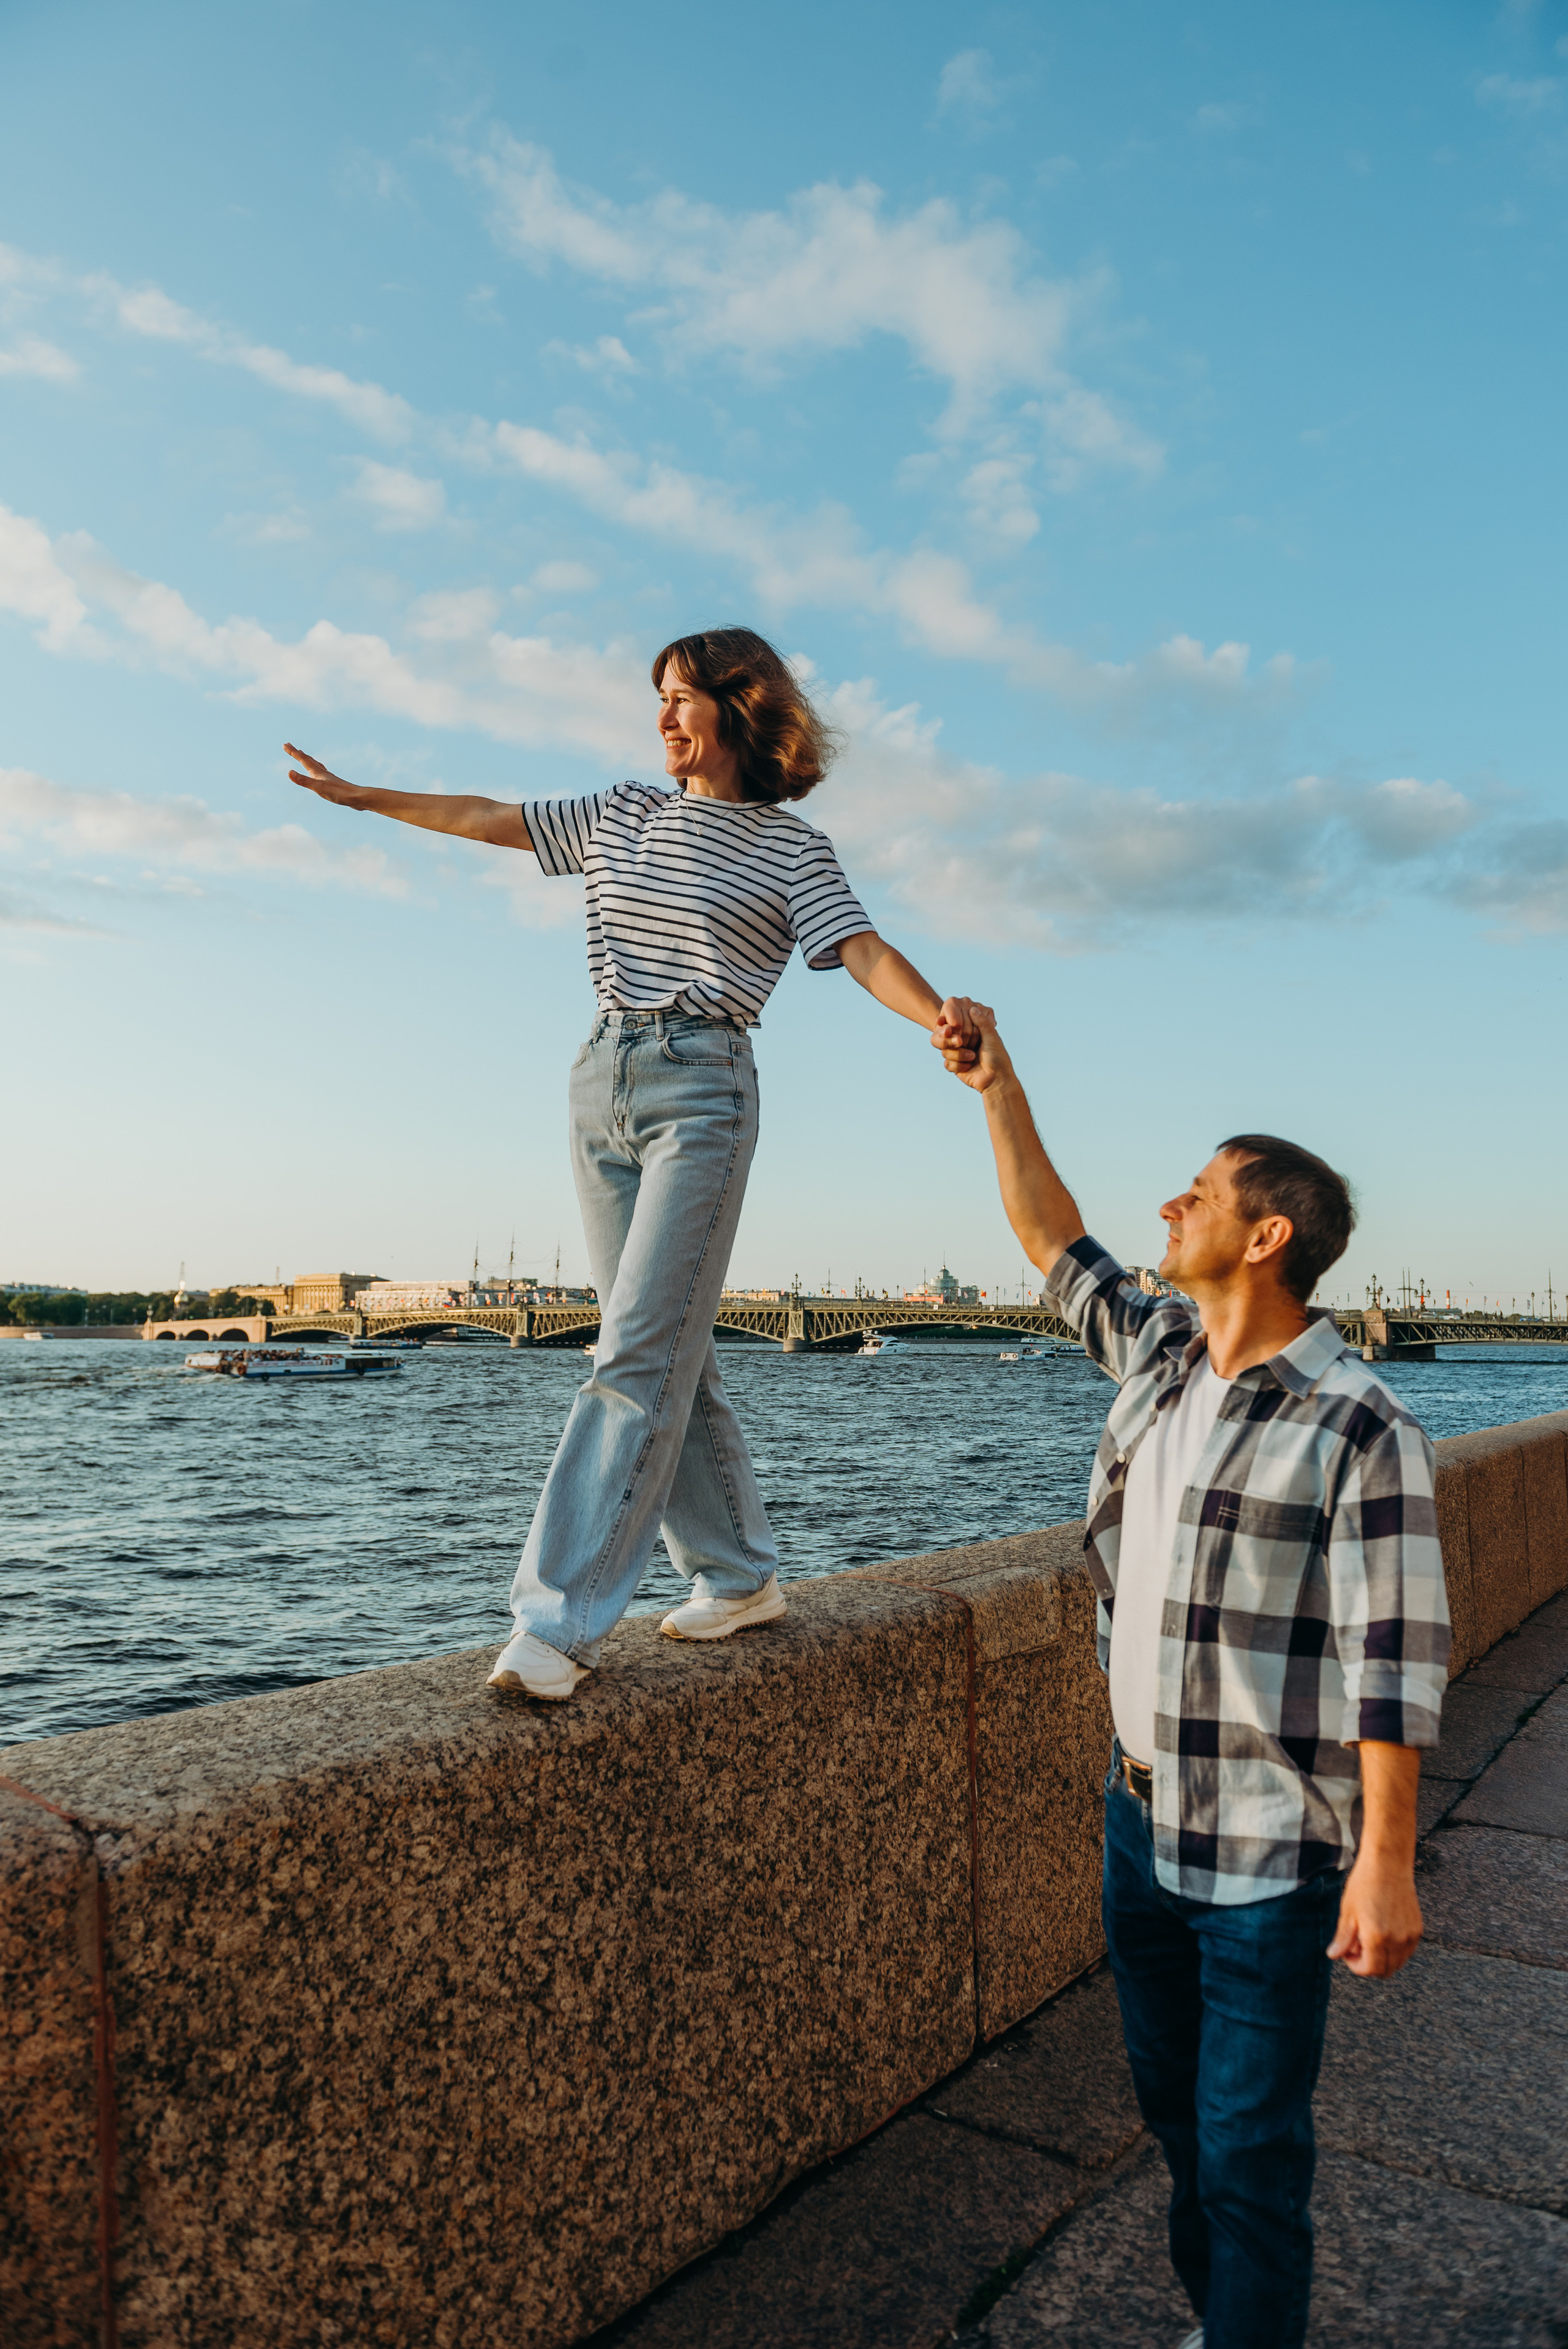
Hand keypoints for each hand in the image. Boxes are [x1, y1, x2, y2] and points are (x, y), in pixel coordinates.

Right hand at [285, 743, 368, 808]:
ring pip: (316, 766)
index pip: (303, 759)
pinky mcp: (334, 785)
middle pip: (308, 760)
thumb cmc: (340, 794)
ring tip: (305, 756)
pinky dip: (319, 771)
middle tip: (290, 746)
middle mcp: (323, 773)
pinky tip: (322, 775)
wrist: (359, 798)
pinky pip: (323, 774)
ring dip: (308, 760)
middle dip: (298, 753)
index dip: (293, 752)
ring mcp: (329, 778)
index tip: (284, 744)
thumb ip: (304, 781)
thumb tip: (289, 772)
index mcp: (318, 773)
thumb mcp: (319, 788)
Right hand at [932, 1000, 1008, 1093]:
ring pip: (945, 1050)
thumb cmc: (997, 1058)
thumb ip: (982, 1023)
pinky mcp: (955, 1066)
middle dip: (953, 1040)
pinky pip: (947, 1062)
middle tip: (961, 1042)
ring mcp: (958, 1054)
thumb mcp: (992, 1037)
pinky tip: (969, 1067)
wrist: (996, 1081)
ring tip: (972, 1057)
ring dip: (958, 1054)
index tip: (949, 1023)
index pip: (957, 1024)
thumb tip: (973, 1008)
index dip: (952, 1023)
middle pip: (947, 1036)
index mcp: (973, 1033)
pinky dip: (957, 1065)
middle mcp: (964, 1042)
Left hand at [1327, 1854, 1423, 1977]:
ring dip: (1383, 1958)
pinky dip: (1395, 1950)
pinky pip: (1407, 1951)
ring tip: (1369, 1936)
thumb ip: (1343, 1938)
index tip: (1348, 1952)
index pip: (1370, 1969)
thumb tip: (1333, 1956)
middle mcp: (1397, 1940)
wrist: (1387, 1864)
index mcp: (1377, 1938)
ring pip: (1398, 1963)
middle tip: (1357, 1945)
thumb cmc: (1365, 1884)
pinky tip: (1383, 1931)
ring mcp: (1410, 1935)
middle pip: (1386, 1971)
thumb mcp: (1348, 1911)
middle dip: (1369, 1965)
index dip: (1356, 1966)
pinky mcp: (1417, 1928)